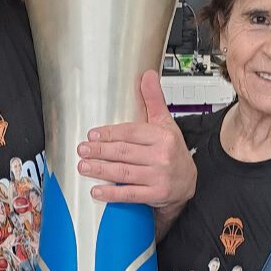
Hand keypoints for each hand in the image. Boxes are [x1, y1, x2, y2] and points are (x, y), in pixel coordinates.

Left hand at [77, 70, 195, 210]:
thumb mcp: (165, 123)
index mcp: (162, 136)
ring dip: (100, 170)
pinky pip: (130, 194)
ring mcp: (158, 177)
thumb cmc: (172, 150)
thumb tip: (147, 75)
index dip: (109, 133)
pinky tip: (97, 191)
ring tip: (83, 166)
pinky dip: (112, 193)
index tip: (92, 135)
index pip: (131, 132)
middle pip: (124, 152)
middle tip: (82, 150)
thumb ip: (154, 100)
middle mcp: (161, 156)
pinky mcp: (155, 195)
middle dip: (99, 151)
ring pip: (124, 172)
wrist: (188, 181)